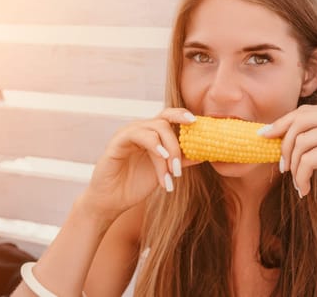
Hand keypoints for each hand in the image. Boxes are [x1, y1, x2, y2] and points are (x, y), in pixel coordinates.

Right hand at [82, 108, 198, 220]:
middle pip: (165, 120)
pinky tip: (162, 158)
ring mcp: (128, 133)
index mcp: (151, 134)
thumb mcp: (165, 171)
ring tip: (172, 174)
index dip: (184, 115)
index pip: (169, 116)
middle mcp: (140, 129)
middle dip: (179, 142)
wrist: (111, 201)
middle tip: (181, 167)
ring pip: (156, 128)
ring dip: (169, 151)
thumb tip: (205, 153)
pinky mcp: (117, 141)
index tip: (199, 123)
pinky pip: (139, 135)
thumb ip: (181, 161)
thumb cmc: (135, 185)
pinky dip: (154, 145)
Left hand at [260, 105, 316, 212]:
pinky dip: (301, 177)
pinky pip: (307, 161)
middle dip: (284, 145)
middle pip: (298, 123)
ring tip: (298, 182)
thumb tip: (278, 135)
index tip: (264, 135)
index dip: (281, 123)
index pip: (303, 112)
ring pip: (300, 144)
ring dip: (294, 168)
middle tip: (281, 166)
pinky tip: (304, 189)